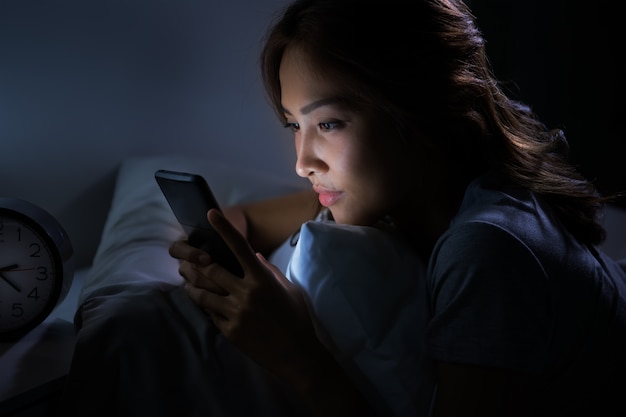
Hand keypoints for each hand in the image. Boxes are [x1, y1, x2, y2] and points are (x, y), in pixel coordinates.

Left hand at [170, 209, 319, 380]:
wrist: (297, 354)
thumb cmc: (297, 318)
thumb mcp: (288, 289)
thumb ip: (269, 271)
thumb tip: (256, 256)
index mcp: (262, 279)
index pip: (239, 247)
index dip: (224, 228)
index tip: (211, 214)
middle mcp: (246, 293)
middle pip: (211, 270)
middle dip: (197, 263)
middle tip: (188, 260)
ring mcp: (236, 313)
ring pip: (202, 294)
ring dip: (193, 287)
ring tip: (189, 284)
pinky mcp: (230, 331)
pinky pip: (210, 315)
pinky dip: (206, 308)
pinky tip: (206, 306)